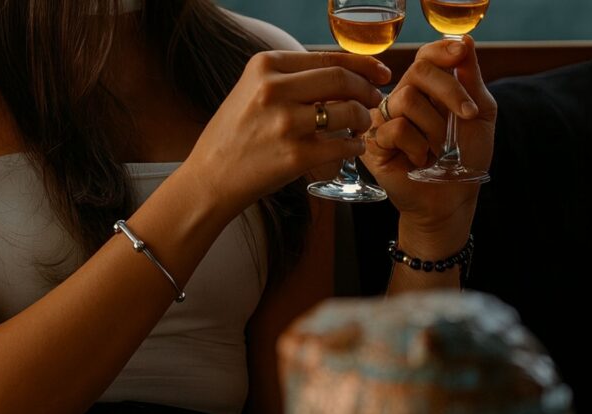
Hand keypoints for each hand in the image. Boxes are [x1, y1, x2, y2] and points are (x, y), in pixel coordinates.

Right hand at [188, 50, 390, 209]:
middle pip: (341, 79)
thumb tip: (343, 73)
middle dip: (367, 89)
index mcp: (264, 65)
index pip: (327, 57)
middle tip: (375, 99)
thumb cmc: (235, 134)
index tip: (379, 72)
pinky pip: (342, 145)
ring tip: (361, 125)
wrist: (211, 178)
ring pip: (347, 111)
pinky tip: (353, 147)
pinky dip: (355, 146)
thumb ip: (290, 79)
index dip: (362, 64)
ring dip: (363, 118)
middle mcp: (274, 89)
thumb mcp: (252, 90)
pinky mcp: (295, 156)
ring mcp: (285, 123)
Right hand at [361, 37, 495, 239]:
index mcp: (426, 89)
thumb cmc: (465, 159)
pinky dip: (417, 147)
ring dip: (434, 128)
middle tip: (467, 116)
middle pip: (417, 71)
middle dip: (448, 92)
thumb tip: (465, 41)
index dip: (441, 50)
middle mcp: (402, 99)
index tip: (460, 54)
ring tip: (439, 150)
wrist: (453, 199)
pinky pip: (396, 129)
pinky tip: (420, 161)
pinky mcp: (373, 143)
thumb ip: (471, 80)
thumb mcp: (479, 115)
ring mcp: (384, 120)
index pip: (425, 56)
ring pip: (406, 100)